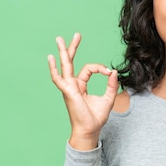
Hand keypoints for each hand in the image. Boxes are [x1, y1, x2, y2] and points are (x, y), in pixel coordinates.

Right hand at [48, 33, 118, 149]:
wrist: (90, 130)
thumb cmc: (96, 117)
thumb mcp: (108, 99)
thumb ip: (112, 85)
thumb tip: (114, 71)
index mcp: (80, 85)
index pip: (88, 69)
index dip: (100, 68)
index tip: (109, 72)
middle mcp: (72, 85)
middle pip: (71, 62)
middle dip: (73, 48)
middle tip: (77, 34)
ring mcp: (68, 88)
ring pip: (65, 66)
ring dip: (63, 52)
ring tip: (59, 39)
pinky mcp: (67, 92)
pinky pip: (58, 79)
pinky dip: (54, 69)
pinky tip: (51, 58)